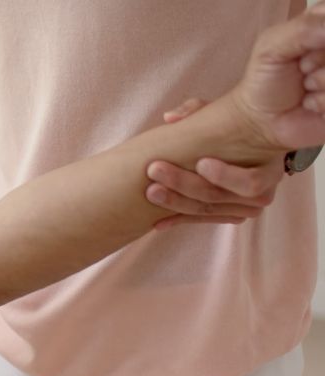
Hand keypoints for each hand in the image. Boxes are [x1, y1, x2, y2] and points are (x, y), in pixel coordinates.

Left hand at [146, 98, 284, 229]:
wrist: (244, 146)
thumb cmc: (233, 126)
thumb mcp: (220, 112)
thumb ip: (197, 110)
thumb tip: (170, 118)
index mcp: (268, 166)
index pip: (251, 182)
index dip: (225, 176)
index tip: (200, 163)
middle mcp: (260, 193)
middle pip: (218, 196)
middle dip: (184, 184)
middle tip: (156, 170)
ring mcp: (244, 209)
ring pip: (206, 210)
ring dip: (175, 203)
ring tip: (151, 191)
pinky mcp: (228, 216)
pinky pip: (201, 220)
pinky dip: (177, 219)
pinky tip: (157, 222)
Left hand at [231, 3, 324, 150]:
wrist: (261, 120)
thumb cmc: (265, 80)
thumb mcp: (271, 47)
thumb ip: (301, 30)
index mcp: (323, 26)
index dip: (322, 33)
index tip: (305, 49)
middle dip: (317, 60)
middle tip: (302, 68)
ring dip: (319, 82)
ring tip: (305, 87)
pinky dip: (321, 101)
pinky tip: (311, 102)